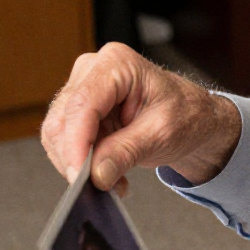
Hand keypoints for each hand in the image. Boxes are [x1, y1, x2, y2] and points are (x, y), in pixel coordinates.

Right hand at [39, 43, 242, 189]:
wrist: (191, 117)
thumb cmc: (184, 114)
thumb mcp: (161, 135)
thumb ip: (126, 152)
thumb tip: (96, 174)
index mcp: (117, 63)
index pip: (82, 105)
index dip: (76, 144)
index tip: (80, 176)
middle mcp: (92, 71)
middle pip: (63, 120)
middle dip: (77, 159)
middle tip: (102, 185)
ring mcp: (82, 89)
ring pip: (58, 134)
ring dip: (80, 165)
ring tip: (113, 180)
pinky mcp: (79, 111)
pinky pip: (65, 142)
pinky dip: (82, 164)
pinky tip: (106, 173)